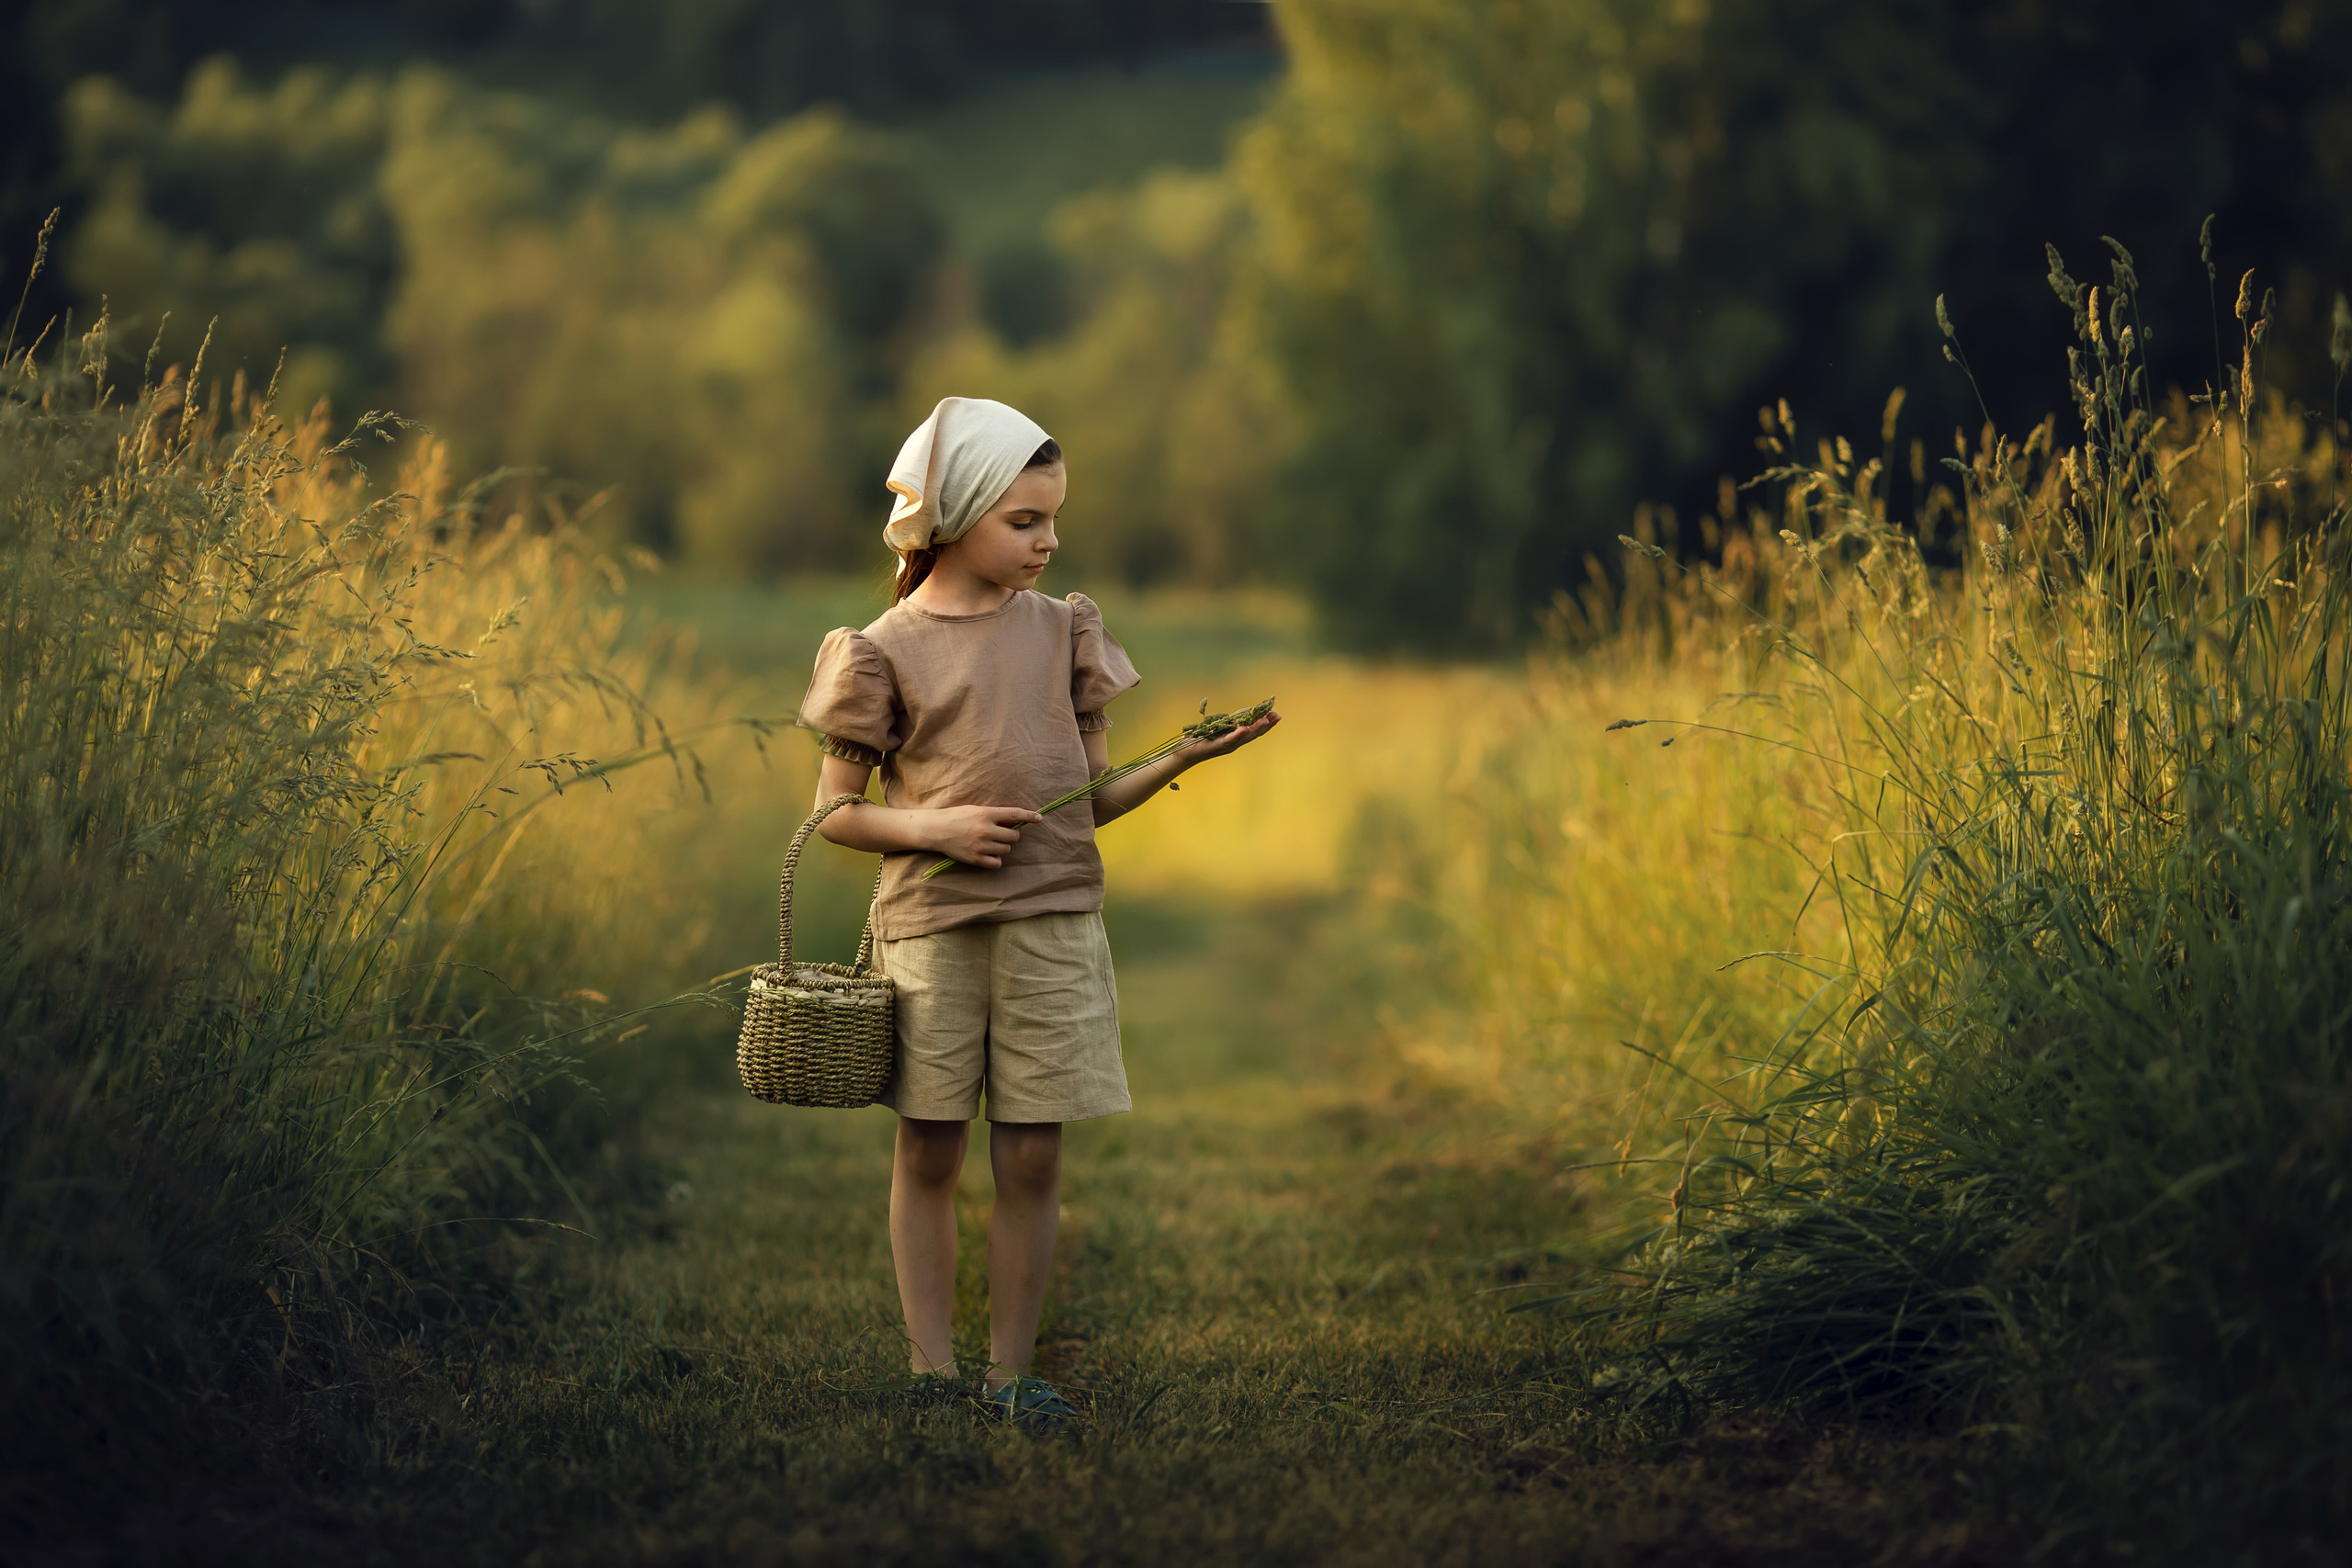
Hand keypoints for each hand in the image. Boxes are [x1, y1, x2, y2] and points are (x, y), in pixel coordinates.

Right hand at [927, 804, 1044, 867]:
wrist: (936, 830)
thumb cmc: (957, 816)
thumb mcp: (976, 810)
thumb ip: (995, 815)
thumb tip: (1015, 821)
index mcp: (986, 814)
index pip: (1014, 814)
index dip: (1029, 816)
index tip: (1040, 818)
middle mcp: (985, 830)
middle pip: (1014, 836)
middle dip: (1010, 835)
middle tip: (1000, 833)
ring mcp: (981, 846)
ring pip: (1006, 849)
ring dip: (1002, 846)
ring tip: (990, 842)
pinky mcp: (976, 859)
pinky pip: (997, 863)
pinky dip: (996, 859)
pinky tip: (989, 853)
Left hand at [1177, 709, 1281, 764]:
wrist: (1185, 752)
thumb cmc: (1203, 738)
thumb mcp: (1221, 726)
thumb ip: (1234, 720)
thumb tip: (1249, 711)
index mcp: (1236, 739)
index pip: (1256, 731)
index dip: (1268, 724)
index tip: (1278, 715)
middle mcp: (1234, 744)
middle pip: (1253, 735)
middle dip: (1266, 725)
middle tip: (1277, 716)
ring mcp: (1226, 746)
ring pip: (1243, 738)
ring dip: (1255, 729)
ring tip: (1264, 720)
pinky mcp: (1215, 746)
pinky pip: (1227, 740)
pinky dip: (1236, 735)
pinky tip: (1244, 728)